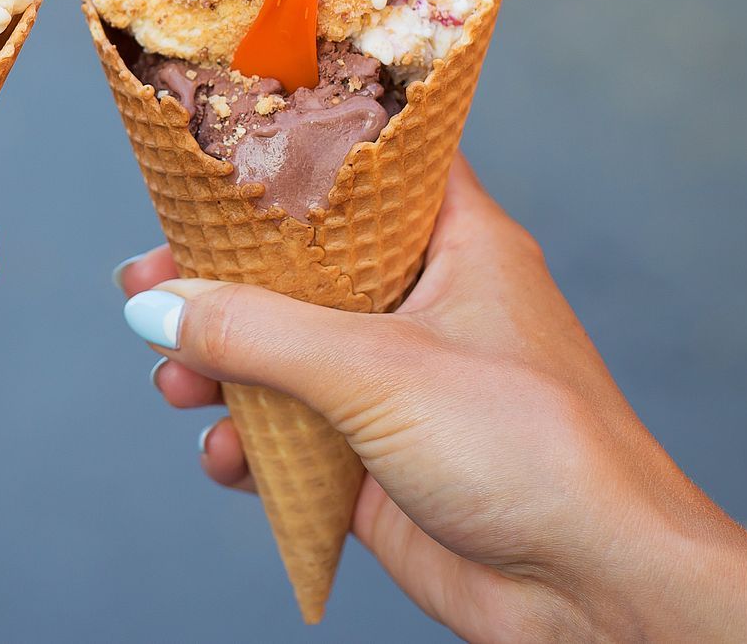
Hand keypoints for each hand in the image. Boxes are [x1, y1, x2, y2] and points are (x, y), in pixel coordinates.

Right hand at [116, 157, 746, 643]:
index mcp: (458, 245)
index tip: (213, 153)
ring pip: (290, 356)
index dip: (296, 152)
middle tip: (150, 283)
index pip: (374, 165)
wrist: (596, 594)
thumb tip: (156, 305)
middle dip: (222, 281)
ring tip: (175, 382)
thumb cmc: (532, 451)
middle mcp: (430, 306)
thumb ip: (257, 332)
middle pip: (305, 267)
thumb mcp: (375, 368)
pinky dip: (251, 447)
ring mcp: (406, 388)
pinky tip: (227, 460)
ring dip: (223, 367)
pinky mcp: (385, 465)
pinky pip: (295, 441)